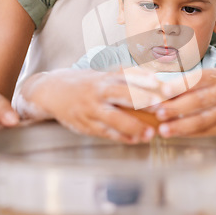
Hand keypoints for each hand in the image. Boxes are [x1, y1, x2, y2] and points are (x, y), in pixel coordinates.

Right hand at [18, 67, 163, 143]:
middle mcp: (99, 91)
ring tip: (151, 133)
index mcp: (106, 77)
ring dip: (134, 127)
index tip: (163, 85)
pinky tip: (135, 140)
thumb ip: (127, 77)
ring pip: (114, 119)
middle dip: (142, 101)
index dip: (146, 80)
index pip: (129, 76)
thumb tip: (157, 78)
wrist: (52, 91)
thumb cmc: (86, 83)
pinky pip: (105, 132)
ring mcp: (91, 109)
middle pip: (122, 94)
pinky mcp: (85, 124)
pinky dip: (121, 137)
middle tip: (161, 107)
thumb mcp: (104, 74)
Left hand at [154, 69, 215, 137]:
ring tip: (163, 130)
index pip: (198, 79)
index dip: (180, 85)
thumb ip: (193, 82)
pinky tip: (176, 134)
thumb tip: (161, 88)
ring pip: (203, 121)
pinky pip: (208, 131)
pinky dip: (190, 133)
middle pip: (199, 101)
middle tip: (158, 112)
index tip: (163, 90)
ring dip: (181, 126)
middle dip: (176, 108)